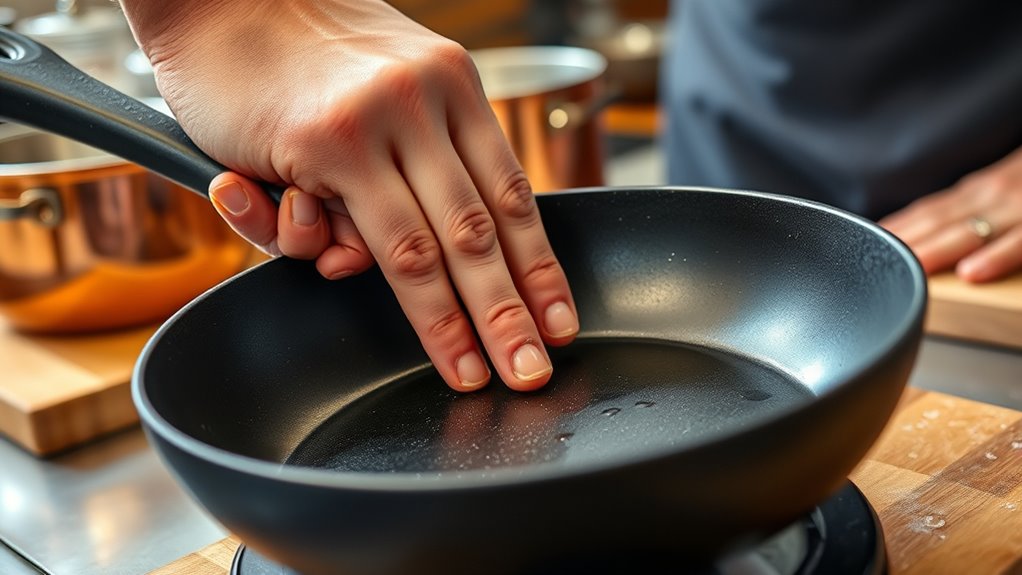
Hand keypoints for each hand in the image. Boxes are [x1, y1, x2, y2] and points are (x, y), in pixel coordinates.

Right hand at [119, 0, 578, 391]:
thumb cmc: (296, 50)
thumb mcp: (384, 86)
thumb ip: (406, 164)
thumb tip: (398, 257)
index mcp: (455, 89)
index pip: (514, 194)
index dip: (539, 267)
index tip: (559, 322)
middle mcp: (428, 101)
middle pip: (483, 230)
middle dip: (511, 313)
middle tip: (532, 372)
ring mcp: (376, 119)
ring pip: (428, 246)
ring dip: (454, 321)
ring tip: (476, 372)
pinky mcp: (319, 139)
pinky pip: (340, 233)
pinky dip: (338, 265)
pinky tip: (328, 266)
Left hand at [879, 145, 1021, 282]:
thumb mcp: (1000, 187)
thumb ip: (966, 207)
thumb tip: (929, 229)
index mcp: (974, 193)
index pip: (925, 212)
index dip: (895, 229)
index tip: (864, 244)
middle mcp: (988, 196)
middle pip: (937, 223)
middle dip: (904, 243)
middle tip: (873, 262)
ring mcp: (1014, 208)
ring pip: (968, 232)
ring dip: (936, 251)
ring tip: (910, 270)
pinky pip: (1018, 242)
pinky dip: (994, 256)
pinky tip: (971, 272)